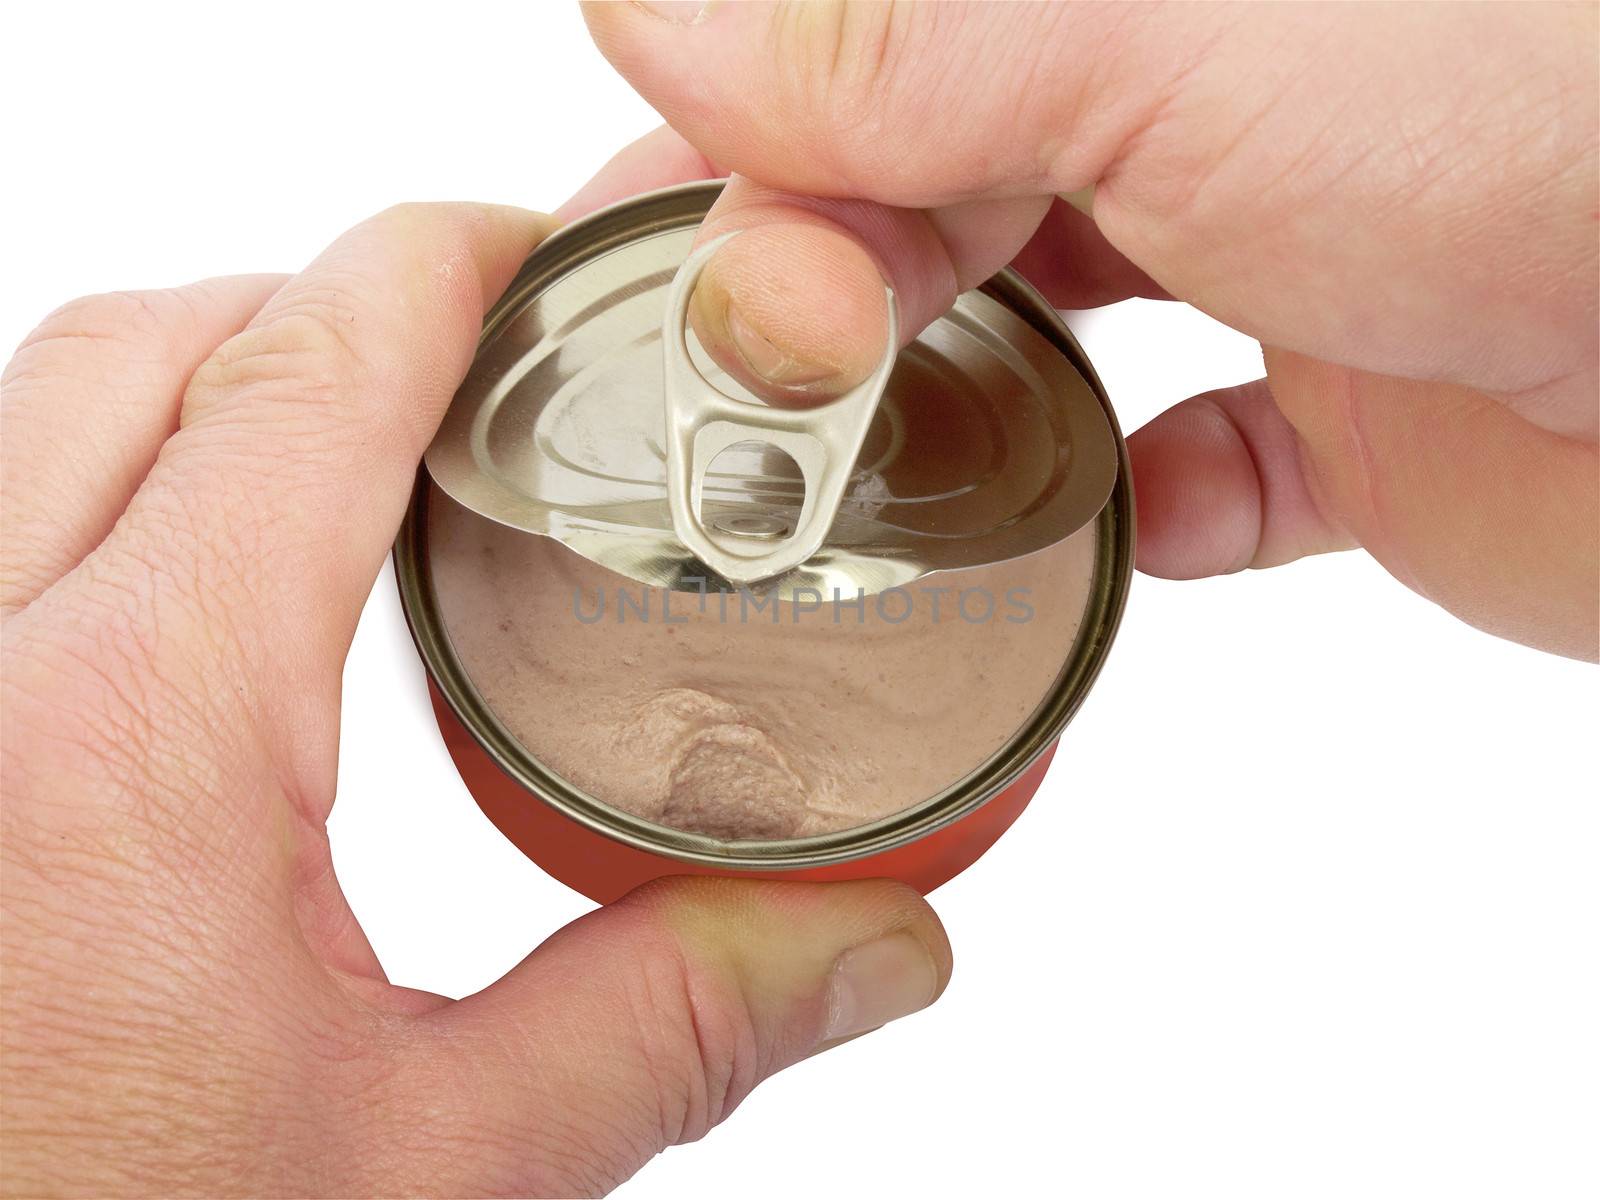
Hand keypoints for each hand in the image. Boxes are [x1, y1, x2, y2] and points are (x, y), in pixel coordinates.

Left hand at [0, 202, 950, 1194]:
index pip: (294, 384)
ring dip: (197, 391)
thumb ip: (656, 1031)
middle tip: (472, 365)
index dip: (433, 270)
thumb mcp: (415, 1177)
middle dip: (316, 308)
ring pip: (30, 422)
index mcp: (121, 743)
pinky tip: (208, 605)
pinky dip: (97, 494)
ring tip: (354, 461)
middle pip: (141, 350)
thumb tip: (870, 951)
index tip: (527, 249)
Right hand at [582, 1, 1598, 659]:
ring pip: (1054, 327)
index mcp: (1137, 1)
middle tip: (757, 410)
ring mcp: (1289, 250)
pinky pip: (1216, 464)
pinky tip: (1127, 528)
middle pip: (936, 189)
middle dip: (827, 297)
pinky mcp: (1370, 408)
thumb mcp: (1177, 33)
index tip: (685, 287)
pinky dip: (1152, 505)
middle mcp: (1210, 92)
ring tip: (878, 480)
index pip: (867, 51)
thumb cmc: (1554, 122)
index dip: (747, 158)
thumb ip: (905, 34)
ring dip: (957, 404)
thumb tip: (650, 7)